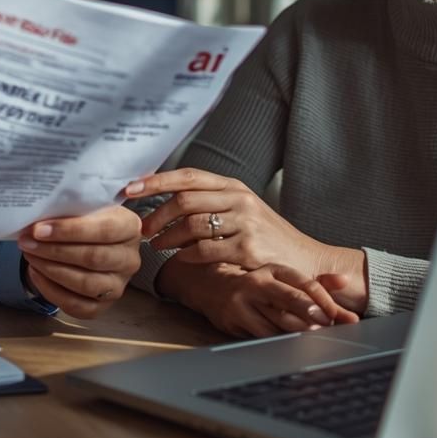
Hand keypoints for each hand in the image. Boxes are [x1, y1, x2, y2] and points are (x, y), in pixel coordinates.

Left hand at [17, 205, 141, 317]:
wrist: (93, 240)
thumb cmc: (88, 220)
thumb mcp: (87, 207)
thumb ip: (71, 210)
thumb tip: (39, 220)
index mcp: (130, 228)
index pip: (104, 230)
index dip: (69, 230)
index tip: (39, 229)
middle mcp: (130, 259)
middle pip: (93, 258)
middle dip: (54, 251)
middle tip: (27, 242)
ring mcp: (119, 285)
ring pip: (85, 284)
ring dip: (51, 270)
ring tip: (30, 255)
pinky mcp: (104, 305)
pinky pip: (77, 305)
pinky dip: (52, 291)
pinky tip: (36, 273)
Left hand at [129, 168, 369, 314]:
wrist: (306, 262)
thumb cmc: (267, 238)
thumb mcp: (242, 210)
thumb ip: (209, 202)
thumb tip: (163, 200)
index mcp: (234, 186)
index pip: (189, 176)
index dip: (156, 181)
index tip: (129, 189)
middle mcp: (240, 199)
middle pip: (185, 200)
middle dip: (156, 215)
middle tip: (142, 229)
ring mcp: (246, 223)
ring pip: (191, 225)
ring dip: (167, 237)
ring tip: (156, 245)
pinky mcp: (248, 248)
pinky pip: (204, 250)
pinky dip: (186, 255)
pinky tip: (181, 258)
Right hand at [159, 261, 358, 337]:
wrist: (207, 283)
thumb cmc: (255, 284)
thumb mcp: (282, 278)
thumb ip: (317, 282)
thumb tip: (347, 280)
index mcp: (274, 269)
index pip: (305, 282)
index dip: (324, 300)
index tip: (338, 316)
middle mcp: (258, 282)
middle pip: (290, 298)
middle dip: (310, 313)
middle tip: (326, 326)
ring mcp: (243, 301)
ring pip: (276, 321)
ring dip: (298, 333)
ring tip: (314, 341)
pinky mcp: (232, 319)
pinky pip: (261, 335)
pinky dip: (278, 342)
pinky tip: (290, 348)